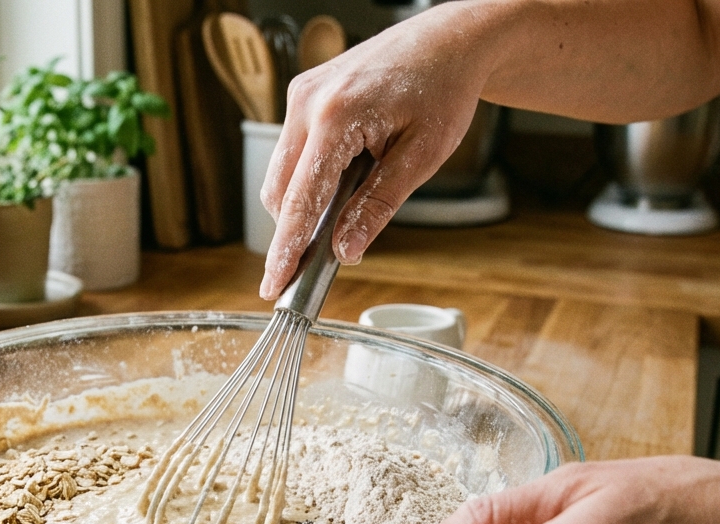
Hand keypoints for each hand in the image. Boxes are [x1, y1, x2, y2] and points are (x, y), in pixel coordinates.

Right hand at [257, 5, 494, 298]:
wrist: (447, 41)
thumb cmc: (442, 89)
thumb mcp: (422, 155)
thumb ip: (378, 205)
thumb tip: (346, 251)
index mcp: (336, 116)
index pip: (300, 199)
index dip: (286, 249)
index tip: (273, 285)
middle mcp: (306, 103)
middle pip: (279, 192)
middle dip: (295, 230)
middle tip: (320, 261)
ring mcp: (299, 96)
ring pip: (280, 175)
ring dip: (304, 203)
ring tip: (350, 202)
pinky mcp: (302, 95)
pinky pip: (291, 152)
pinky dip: (309, 177)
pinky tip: (344, 176)